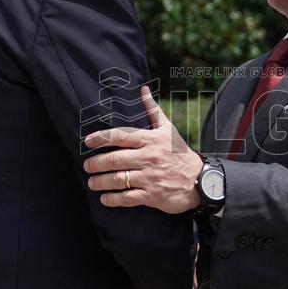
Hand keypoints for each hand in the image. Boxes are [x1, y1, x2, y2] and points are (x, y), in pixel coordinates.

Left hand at [84, 86, 202, 213]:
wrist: (200, 180)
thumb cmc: (180, 153)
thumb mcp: (168, 130)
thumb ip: (153, 110)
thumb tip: (143, 89)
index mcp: (151, 140)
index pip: (121, 136)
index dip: (101, 138)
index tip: (88, 141)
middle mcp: (149, 157)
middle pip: (115, 159)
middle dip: (96, 163)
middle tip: (87, 166)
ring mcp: (150, 177)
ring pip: (119, 179)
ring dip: (101, 181)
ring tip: (92, 182)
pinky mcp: (152, 195)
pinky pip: (128, 198)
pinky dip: (113, 199)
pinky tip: (105, 198)